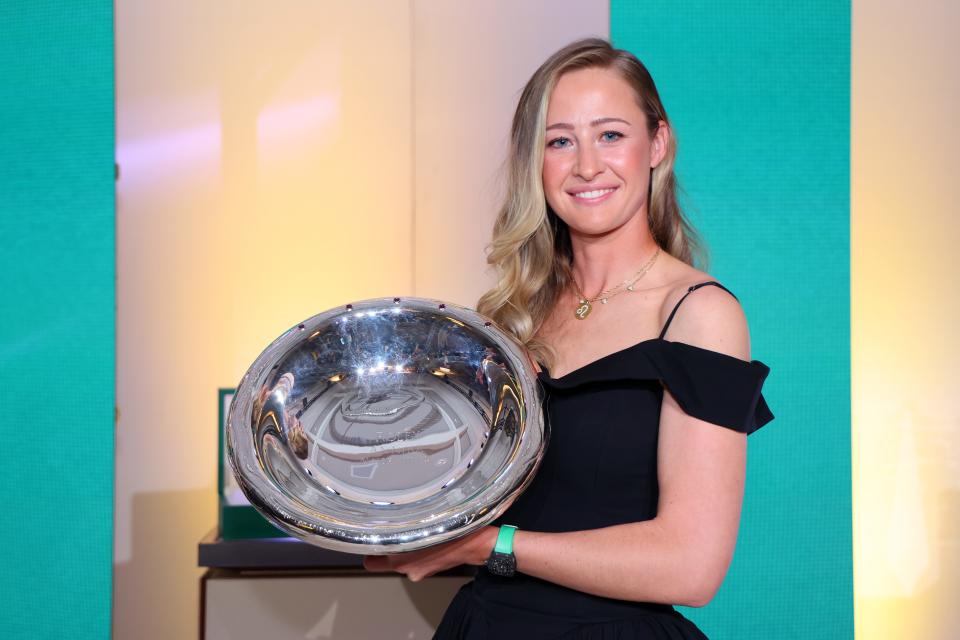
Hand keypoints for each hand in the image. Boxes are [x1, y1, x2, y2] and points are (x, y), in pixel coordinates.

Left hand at [363, 525, 498, 581]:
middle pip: (384, 560)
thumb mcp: (425, 523)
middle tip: (390, 530)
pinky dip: (419, 552)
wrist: (478, 546)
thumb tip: (389, 519)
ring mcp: (417, 573)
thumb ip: (404, 526)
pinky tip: (428, 538)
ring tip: (414, 530)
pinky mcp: (429, 572)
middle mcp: (405, 568)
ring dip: (405, 548)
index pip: (370, 561)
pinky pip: (416, 561)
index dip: (368, 550)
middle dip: (387, 548)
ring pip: (401, 560)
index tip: (367, 537)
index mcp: (400, 558)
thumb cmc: (454, 531)